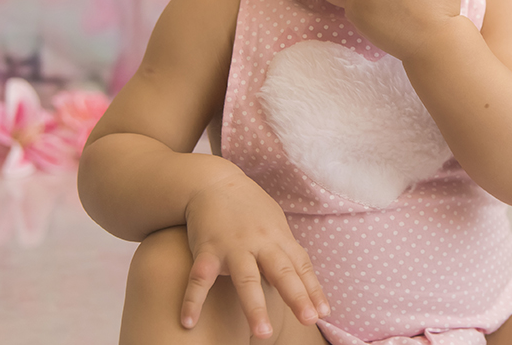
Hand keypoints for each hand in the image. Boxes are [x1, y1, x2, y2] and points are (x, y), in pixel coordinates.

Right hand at [180, 174, 328, 337]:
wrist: (213, 182)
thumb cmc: (250, 210)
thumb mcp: (275, 226)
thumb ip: (288, 254)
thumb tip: (308, 285)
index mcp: (279, 238)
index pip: (301, 266)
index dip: (313, 288)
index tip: (323, 312)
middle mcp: (260, 242)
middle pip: (281, 271)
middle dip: (296, 295)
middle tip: (309, 320)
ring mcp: (232, 246)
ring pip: (246, 278)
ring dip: (254, 306)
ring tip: (262, 333)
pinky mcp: (206, 249)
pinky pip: (200, 278)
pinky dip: (193, 300)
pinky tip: (188, 322)